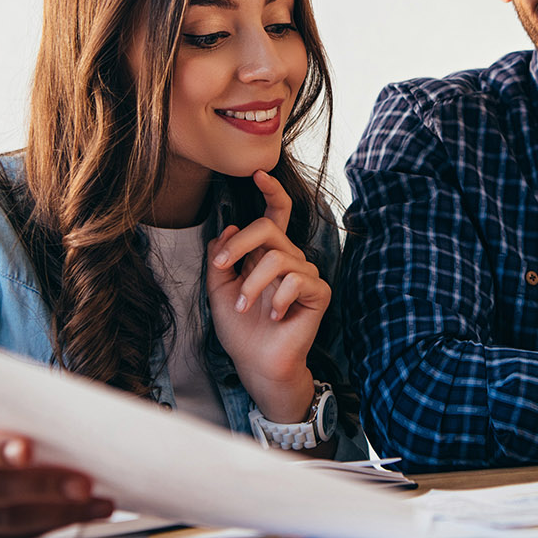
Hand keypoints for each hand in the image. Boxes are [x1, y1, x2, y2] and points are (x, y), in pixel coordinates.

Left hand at [206, 170, 329, 421]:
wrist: (257, 363)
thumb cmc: (241, 330)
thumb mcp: (218, 289)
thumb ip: (221, 257)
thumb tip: (229, 227)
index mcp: (267, 253)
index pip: (274, 214)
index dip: (271, 191)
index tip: (258, 174)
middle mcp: (289, 258)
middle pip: (267, 228)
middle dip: (239, 244)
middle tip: (221, 267)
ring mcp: (306, 274)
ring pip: (277, 256)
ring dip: (252, 284)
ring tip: (244, 307)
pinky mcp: (319, 293)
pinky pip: (296, 279)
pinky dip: (278, 298)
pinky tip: (275, 316)